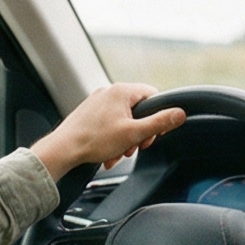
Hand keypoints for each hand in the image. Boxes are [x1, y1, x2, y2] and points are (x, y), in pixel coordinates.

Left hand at [32, 82, 185, 181]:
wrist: (64, 149)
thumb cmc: (95, 140)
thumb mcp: (134, 133)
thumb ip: (159, 123)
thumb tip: (179, 113)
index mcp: (121, 91)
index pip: (153, 95)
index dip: (158, 116)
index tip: (155, 132)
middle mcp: (109, 92)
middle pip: (138, 110)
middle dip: (139, 132)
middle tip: (135, 146)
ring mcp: (98, 102)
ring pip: (124, 120)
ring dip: (126, 139)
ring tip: (119, 152)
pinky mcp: (90, 113)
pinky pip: (110, 124)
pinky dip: (113, 139)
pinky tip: (109, 153)